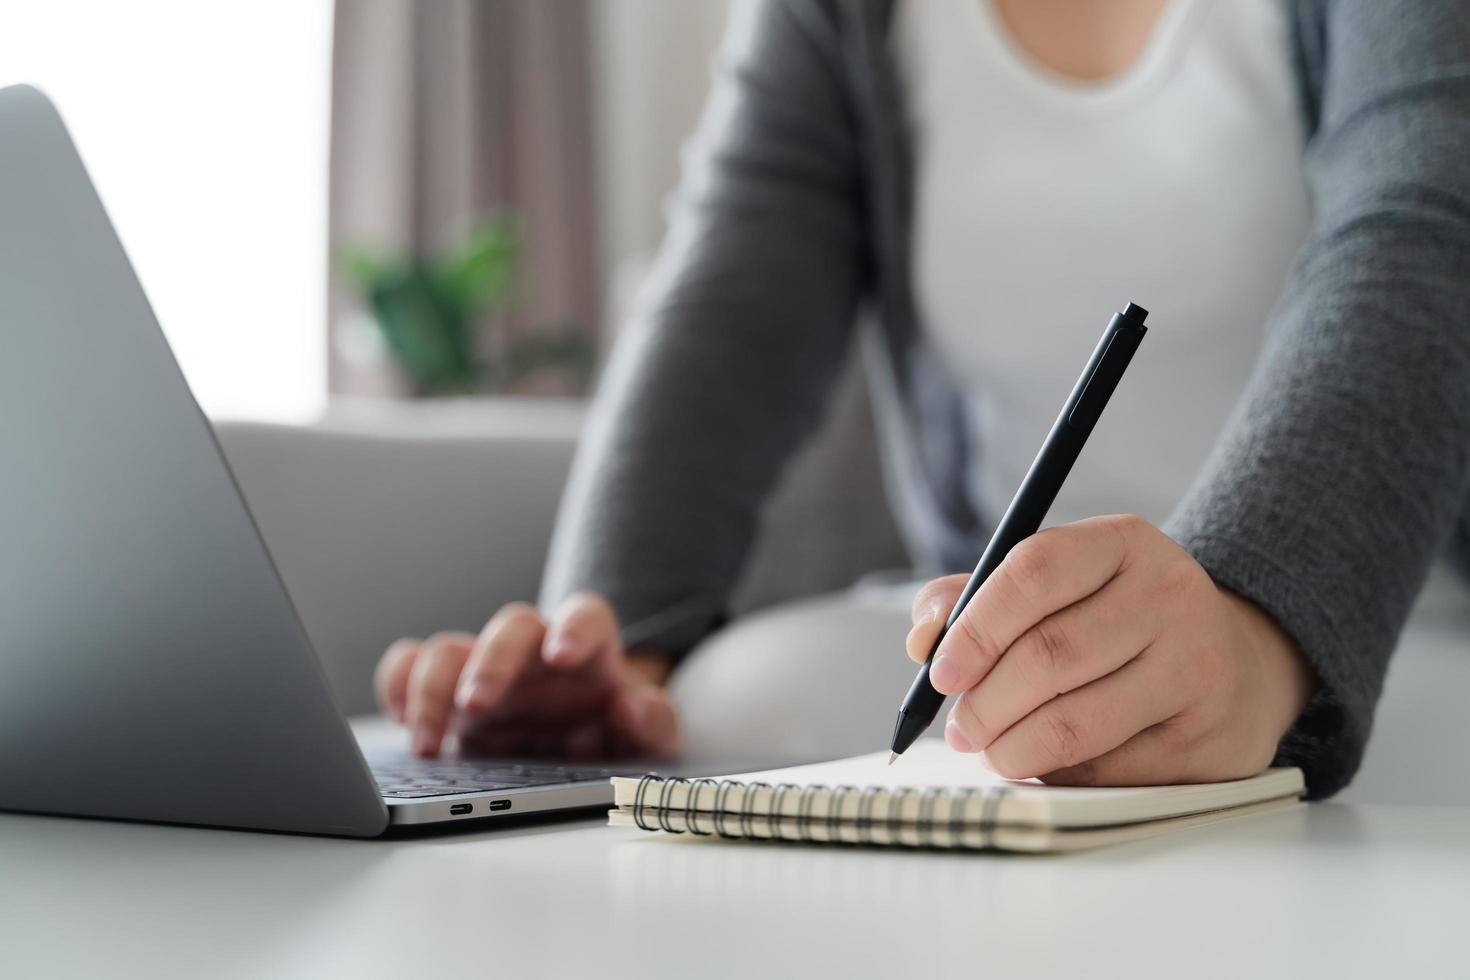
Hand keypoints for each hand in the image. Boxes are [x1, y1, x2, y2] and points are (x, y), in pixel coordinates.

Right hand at [374, 593, 679, 759]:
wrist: (585, 745)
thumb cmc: (617, 730)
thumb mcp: (650, 735)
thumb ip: (653, 720)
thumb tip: (631, 707)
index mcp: (590, 651)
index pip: (587, 615)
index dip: (574, 628)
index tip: (562, 657)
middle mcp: (533, 650)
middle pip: (510, 626)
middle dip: (491, 662)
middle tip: (478, 705)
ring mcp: (485, 668)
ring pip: (449, 648)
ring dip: (432, 688)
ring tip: (428, 743)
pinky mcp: (448, 692)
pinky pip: (409, 666)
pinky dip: (397, 686)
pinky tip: (401, 722)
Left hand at [905, 515, 1315, 785]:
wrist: (1236, 663)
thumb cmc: (1116, 623)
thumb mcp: (1056, 588)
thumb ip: (974, 601)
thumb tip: (924, 640)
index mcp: (1122, 543)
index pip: (1034, 573)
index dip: (975, 628)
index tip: (940, 674)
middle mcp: (1170, 594)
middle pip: (1048, 656)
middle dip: (985, 704)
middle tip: (961, 728)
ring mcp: (1198, 665)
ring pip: (1076, 722)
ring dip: (1013, 748)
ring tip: (992, 751)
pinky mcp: (1210, 737)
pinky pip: (1109, 769)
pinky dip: (1062, 774)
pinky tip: (1050, 764)